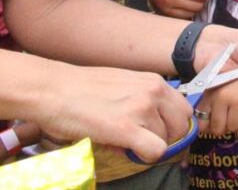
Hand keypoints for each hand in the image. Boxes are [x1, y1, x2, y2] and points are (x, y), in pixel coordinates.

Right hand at [31, 63, 193, 163]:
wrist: (53, 89)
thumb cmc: (82, 89)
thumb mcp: (124, 85)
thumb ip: (143, 101)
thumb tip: (153, 126)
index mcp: (154, 81)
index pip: (184, 110)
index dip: (175, 127)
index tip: (163, 136)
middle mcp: (154, 92)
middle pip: (181, 126)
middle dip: (166, 139)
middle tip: (143, 142)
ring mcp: (142, 109)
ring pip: (165, 141)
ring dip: (147, 146)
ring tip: (121, 140)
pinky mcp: (126, 128)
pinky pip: (155, 151)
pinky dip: (144, 156)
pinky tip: (125, 149)